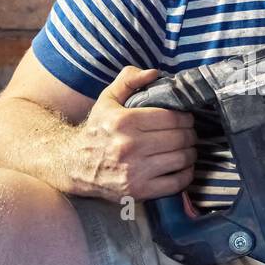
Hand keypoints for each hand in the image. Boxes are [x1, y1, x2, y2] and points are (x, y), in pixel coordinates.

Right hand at [75, 66, 197, 202]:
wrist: (73, 165)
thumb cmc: (97, 130)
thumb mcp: (107, 100)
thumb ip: (129, 80)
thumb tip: (154, 73)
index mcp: (124, 122)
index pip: (171, 118)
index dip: (185, 117)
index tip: (186, 118)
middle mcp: (129, 147)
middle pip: (179, 138)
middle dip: (190, 134)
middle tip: (188, 133)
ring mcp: (135, 171)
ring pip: (182, 158)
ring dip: (191, 153)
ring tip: (187, 148)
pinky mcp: (139, 191)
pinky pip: (177, 182)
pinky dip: (187, 174)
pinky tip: (182, 167)